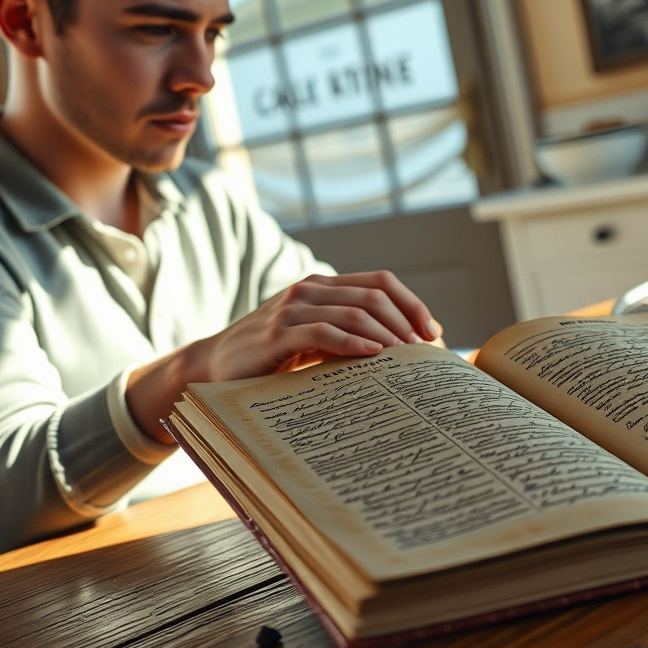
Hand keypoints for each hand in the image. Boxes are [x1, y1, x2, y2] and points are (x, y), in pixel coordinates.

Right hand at [126, 270, 438, 442]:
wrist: (213, 367)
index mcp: (322, 285)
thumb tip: (404, 350)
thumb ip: (348, 334)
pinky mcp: (277, 333)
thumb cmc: (272, 358)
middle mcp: (309, 289)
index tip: (433, 332)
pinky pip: (325, 332)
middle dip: (407, 321)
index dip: (412, 303)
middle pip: (374, 294)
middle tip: (426, 351)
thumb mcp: (315, 340)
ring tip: (408, 357)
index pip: (380, 281)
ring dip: (387, 334)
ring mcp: (291, 308)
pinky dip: (355, 343)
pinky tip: (375, 357)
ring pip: (355, 311)